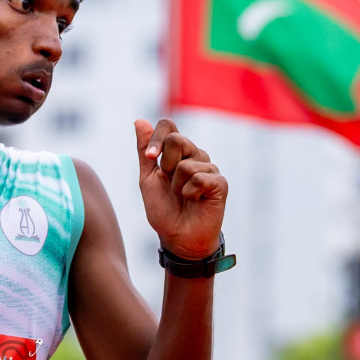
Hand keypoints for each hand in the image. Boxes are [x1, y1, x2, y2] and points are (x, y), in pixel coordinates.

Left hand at [136, 118, 227, 260]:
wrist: (178, 238)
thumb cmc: (164, 209)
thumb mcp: (148, 179)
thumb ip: (144, 152)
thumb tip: (139, 121)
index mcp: (177, 152)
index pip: (168, 126)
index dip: (156, 137)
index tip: (150, 158)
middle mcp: (195, 155)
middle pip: (177, 140)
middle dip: (166, 166)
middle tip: (170, 185)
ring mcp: (209, 168)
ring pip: (186, 164)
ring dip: (177, 186)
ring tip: (183, 197)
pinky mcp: (220, 182)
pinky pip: (199, 179)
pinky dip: (190, 193)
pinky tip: (195, 201)